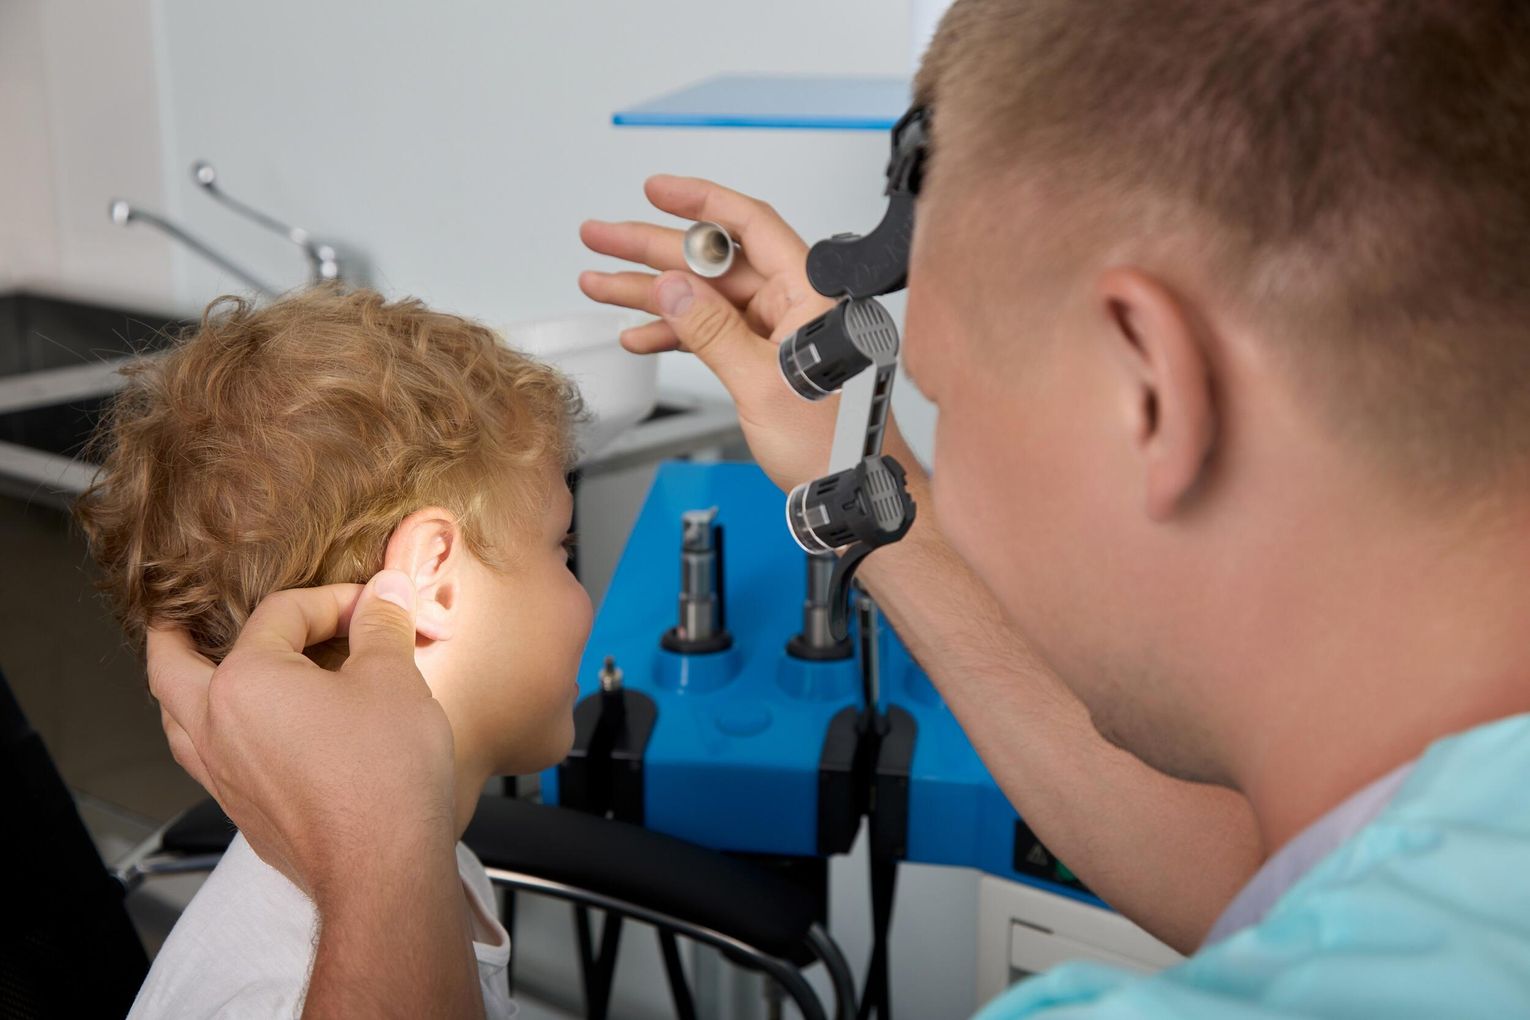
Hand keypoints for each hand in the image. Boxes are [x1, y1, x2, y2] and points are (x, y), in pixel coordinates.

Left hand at [146, 570, 457, 900]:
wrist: (382, 870)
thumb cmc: (384, 776)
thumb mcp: (394, 679)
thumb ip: (382, 625)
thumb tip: (385, 590)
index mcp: (244, 682)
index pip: (281, 615)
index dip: (333, 601)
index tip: (372, 607)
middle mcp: (215, 727)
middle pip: (171, 668)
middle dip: (172, 637)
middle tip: (173, 617)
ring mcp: (223, 775)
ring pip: (177, 722)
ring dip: (181, 691)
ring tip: (196, 675)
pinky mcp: (243, 812)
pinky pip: (205, 761)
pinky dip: (210, 735)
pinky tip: (243, 736)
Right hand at [581, 174, 903, 492]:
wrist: (852, 489)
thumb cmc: (836, 444)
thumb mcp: (763, 384)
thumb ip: (713, 332)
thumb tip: (673, 287)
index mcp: (810, 293)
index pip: (750, 226)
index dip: (699, 202)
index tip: (656, 191)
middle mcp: (796, 304)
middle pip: (715, 261)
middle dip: (653, 249)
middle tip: (603, 237)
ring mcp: (780, 331)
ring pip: (705, 298)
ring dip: (651, 293)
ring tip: (599, 282)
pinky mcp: (767, 360)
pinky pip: (713, 333)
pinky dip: (675, 334)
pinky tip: (638, 335)